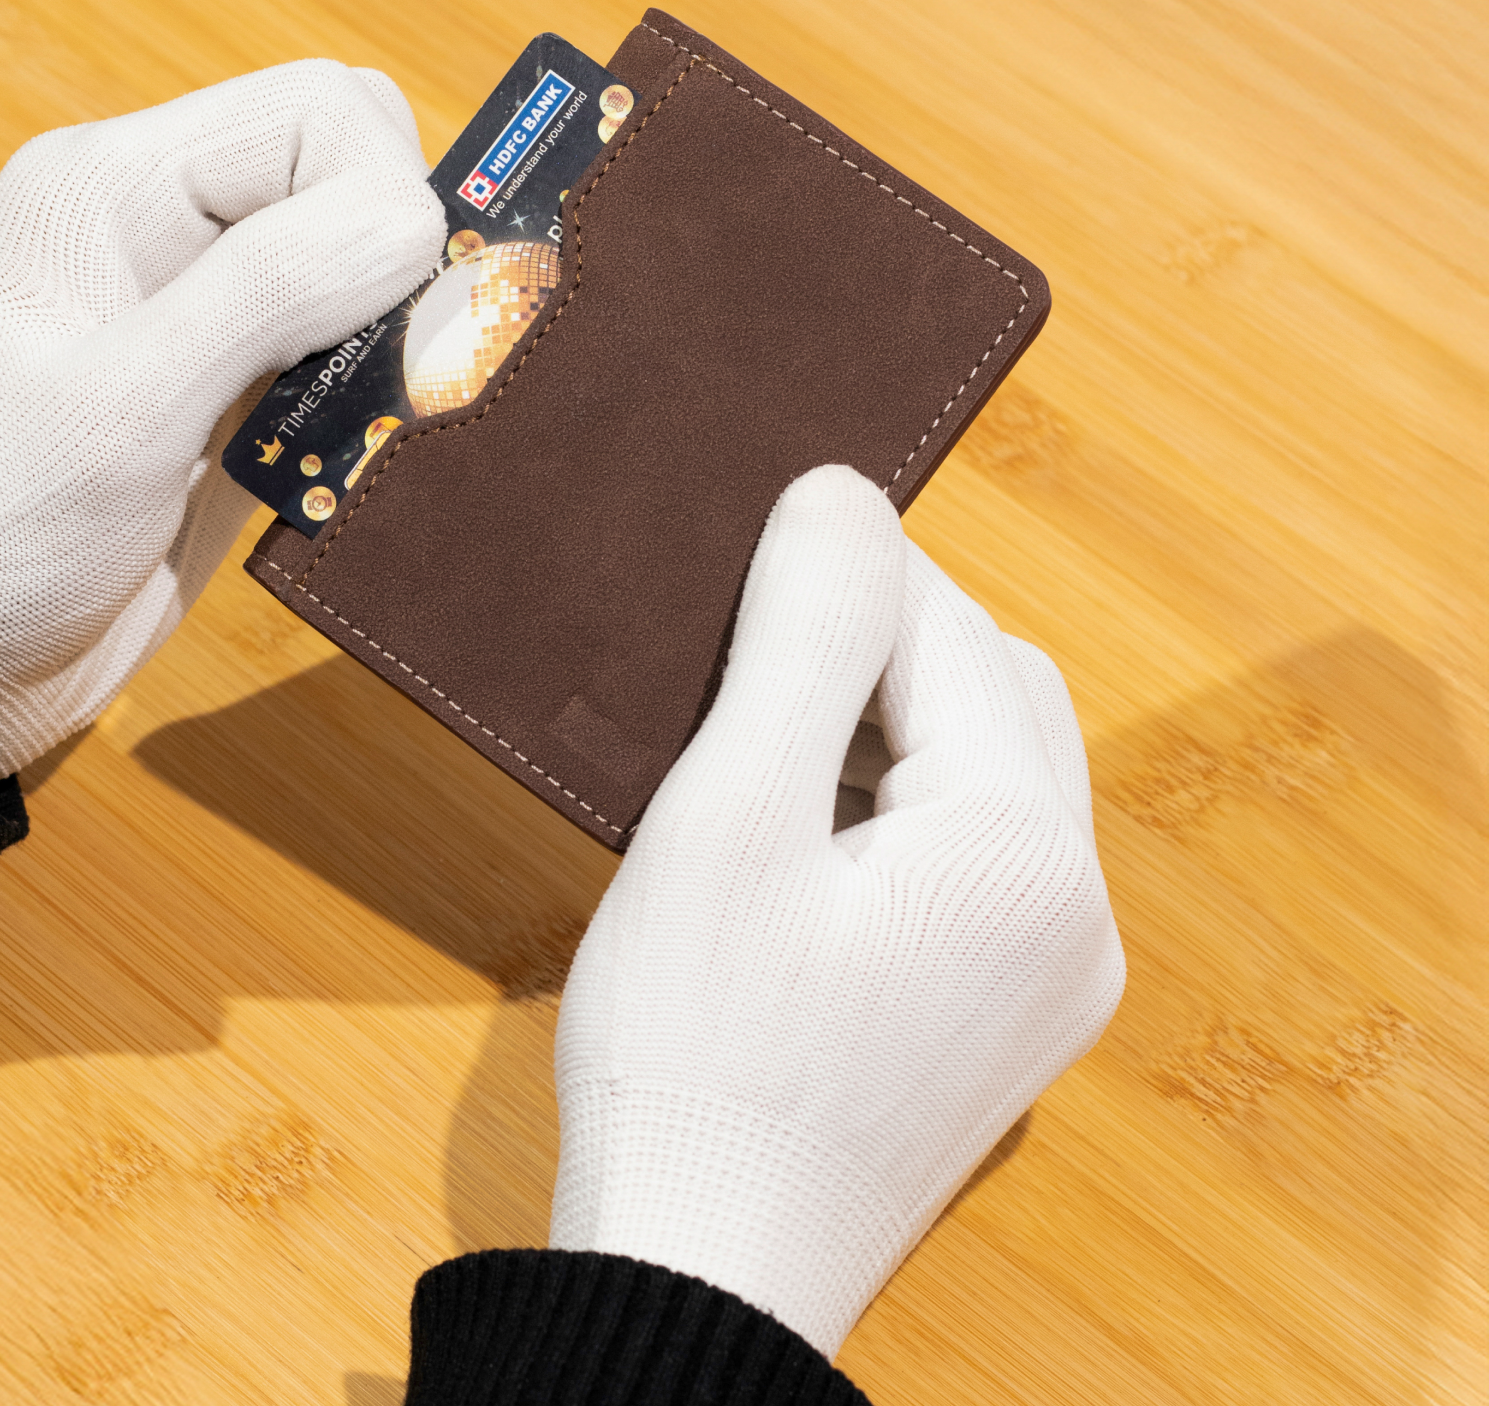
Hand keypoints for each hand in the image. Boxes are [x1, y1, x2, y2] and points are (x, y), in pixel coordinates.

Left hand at [0, 62, 443, 786]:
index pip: (314, 111)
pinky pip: (358, 338)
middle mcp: (172, 224)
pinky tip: (358, 438)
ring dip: (401, 319)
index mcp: (118, 185)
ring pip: (366, 250)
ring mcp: (212, 305)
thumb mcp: (125, 404)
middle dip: (400, 248)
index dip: (381, 187)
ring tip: (374, 403)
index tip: (395, 299)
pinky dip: (386, 377)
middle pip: (352, 165)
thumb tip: (413, 221)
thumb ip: (265, 292)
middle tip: (387, 353)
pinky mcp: (247, 381)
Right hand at [549, 465, 1124, 1358]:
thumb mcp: (727, 819)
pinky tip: (808, 818)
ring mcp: (1054, 972)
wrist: (699, 1271)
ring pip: (991, 765)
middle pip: (992, 688)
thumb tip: (844, 493)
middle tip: (747, 653)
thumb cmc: (691, 1052)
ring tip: (765, 733)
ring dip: (890, 717)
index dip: (842, 577)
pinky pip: (981, 849)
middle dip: (879, 642)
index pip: (943, 633)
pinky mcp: (1011, 1012)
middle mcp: (1075, 910)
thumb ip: (803, 641)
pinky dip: (902, 799)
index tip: (743, 552)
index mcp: (1021, 853)